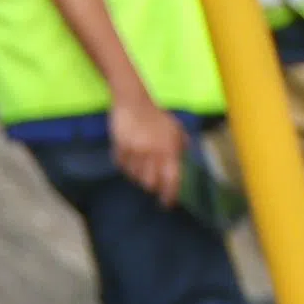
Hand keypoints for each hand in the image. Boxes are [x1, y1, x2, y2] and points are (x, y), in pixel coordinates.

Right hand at [109, 82, 189, 205]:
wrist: (133, 100)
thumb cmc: (157, 116)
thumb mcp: (176, 130)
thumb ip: (182, 148)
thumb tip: (184, 164)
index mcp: (169, 151)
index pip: (171, 181)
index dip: (169, 196)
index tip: (166, 203)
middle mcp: (152, 153)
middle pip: (149, 183)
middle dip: (151, 186)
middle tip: (152, 183)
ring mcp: (134, 150)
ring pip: (134, 175)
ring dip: (137, 176)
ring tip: (139, 171)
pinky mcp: (119, 146)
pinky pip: (120, 165)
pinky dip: (124, 166)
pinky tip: (128, 161)